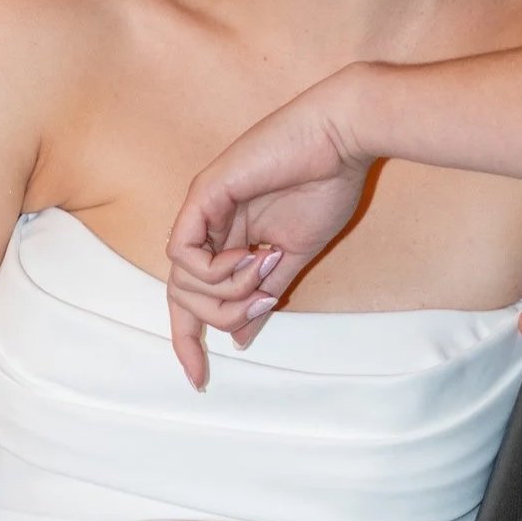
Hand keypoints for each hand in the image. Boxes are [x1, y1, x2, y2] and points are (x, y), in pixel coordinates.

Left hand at [166, 80, 375, 385]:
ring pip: (181, 281)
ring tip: (265, 267)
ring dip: (227, 290)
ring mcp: (201, 209)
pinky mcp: (203, 195)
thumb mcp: (293, 257)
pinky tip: (250, 256)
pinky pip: (184, 253)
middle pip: (180, 296)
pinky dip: (216, 269)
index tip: (198, 380)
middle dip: (210, 322)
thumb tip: (240, 338)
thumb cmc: (325, 187)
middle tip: (259, 306)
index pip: (190, 298)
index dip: (188, 340)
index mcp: (225, 239)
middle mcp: (205, 225)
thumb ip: (262, 296)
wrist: (341, 140)